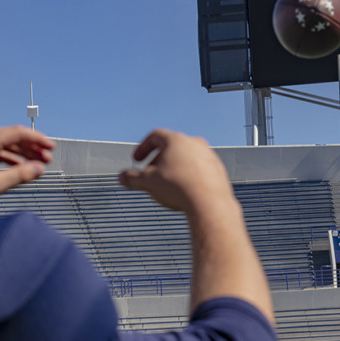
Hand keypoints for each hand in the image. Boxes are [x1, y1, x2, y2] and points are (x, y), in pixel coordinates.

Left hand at [0, 126, 54, 212]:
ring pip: (4, 145)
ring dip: (21, 153)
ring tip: (36, 163)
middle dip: (31, 147)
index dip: (36, 139)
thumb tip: (39, 168)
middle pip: (11, 138)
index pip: (16, 133)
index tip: (49, 146)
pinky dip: (9, 158)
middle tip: (46, 156)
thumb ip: (19, 175)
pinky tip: (19, 167)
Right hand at [118, 129, 235, 214]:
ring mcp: (209, 155)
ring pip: (187, 158)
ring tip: (167, 184)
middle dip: (158, 160)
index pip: (155, 136)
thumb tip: (120, 178)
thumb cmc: (177, 188)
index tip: (136, 161)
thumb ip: (132, 178)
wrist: (209, 204)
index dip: (143, 148)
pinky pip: (200, 170)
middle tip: (150, 174)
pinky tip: (185, 191)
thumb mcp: (148, 183)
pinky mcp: (218, 170)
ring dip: (174, 168)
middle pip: (171, 147)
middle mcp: (194, 143)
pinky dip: (189, 176)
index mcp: (176, 140)